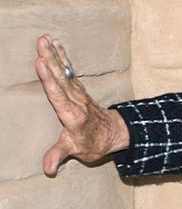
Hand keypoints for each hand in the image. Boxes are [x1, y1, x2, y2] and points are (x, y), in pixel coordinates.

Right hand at [35, 35, 128, 176]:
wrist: (113, 134)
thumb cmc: (93, 143)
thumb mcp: (77, 152)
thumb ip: (59, 155)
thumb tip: (47, 170)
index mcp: (72, 115)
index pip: (58, 95)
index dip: (49, 79)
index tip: (41, 62)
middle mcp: (75, 101)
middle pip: (60, 78)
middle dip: (51, 59)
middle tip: (41, 42)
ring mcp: (78, 93)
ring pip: (64, 71)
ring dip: (55, 54)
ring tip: (45, 38)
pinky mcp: (78, 89)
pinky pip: (68, 71)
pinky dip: (62, 57)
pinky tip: (56, 45)